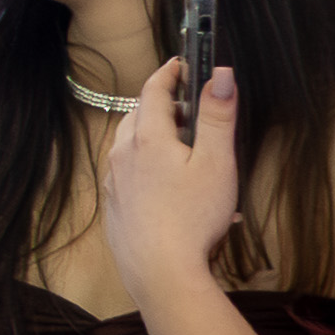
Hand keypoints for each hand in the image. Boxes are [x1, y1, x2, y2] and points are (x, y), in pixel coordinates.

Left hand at [98, 60, 242, 281]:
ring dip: (155, 136)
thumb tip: (220, 73)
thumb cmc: (193, 218)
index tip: (181, 63)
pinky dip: (148, 166)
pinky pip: (129, 173)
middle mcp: (122, 155)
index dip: (169, 72)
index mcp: (148, 139)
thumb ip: (217, 116)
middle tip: (192, 109)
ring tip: (186, 149)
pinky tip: (173, 186)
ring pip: (130, 144)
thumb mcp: (216, 161)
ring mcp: (114, 181)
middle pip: (139, 115)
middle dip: (164, 104)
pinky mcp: (114, 205)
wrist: (159, 271)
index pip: (153, 91)